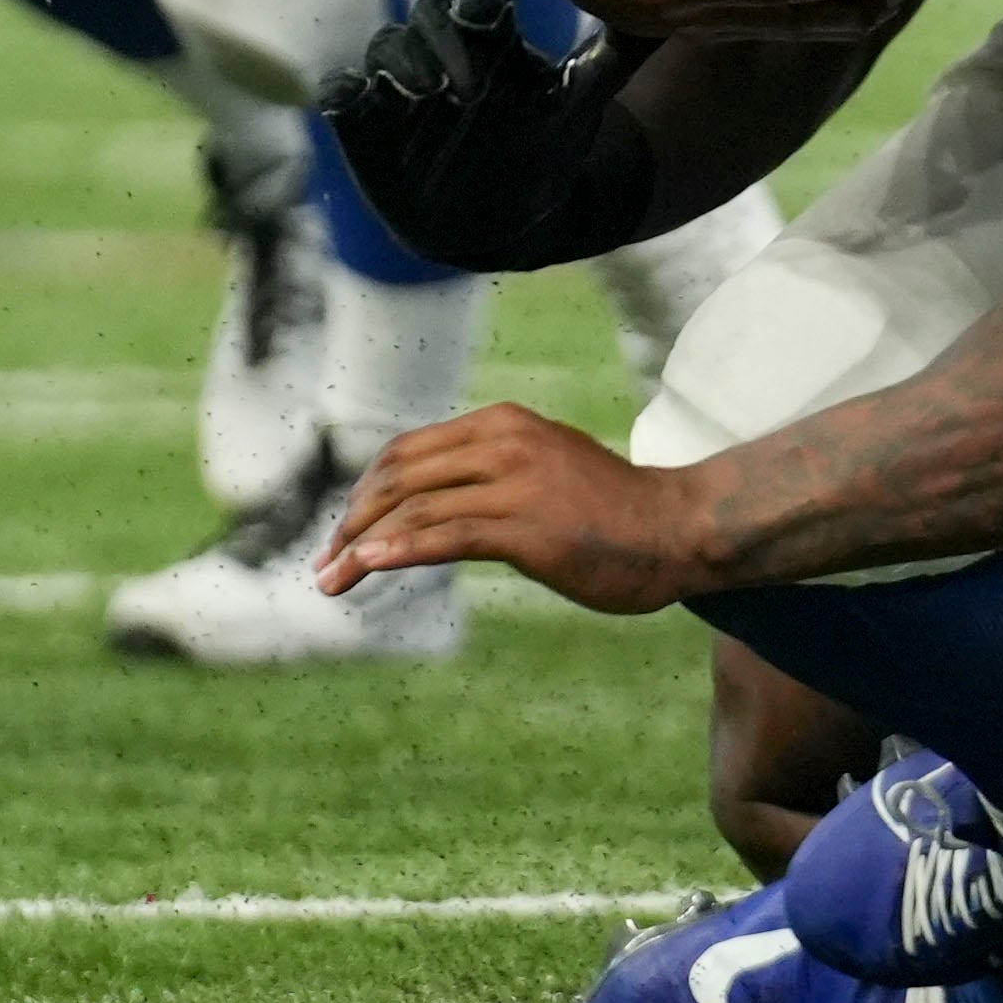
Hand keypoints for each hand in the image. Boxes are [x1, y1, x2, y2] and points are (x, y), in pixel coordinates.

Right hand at [312, 0, 651, 272]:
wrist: (500, 219)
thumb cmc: (543, 152)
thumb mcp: (580, 108)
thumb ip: (612, 61)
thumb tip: (657, 19)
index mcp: (491, 40)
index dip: (480, 0)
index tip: (493, 18)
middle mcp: (442, 53)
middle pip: (427, 16)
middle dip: (441, 37)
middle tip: (465, 78)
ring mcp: (399, 86)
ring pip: (384, 47)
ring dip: (399, 63)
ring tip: (427, 94)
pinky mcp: (364, 123)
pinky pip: (340, 94)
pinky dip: (344, 92)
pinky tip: (358, 100)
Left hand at [316, 402, 704, 610]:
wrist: (678, 529)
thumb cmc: (612, 511)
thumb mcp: (543, 469)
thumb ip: (490, 474)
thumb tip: (430, 508)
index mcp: (502, 422)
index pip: (406, 452)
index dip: (363, 493)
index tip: (343, 534)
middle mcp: (503, 441)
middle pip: (397, 476)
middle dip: (350, 521)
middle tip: (325, 562)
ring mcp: (515, 482)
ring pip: (411, 509)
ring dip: (359, 547)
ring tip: (330, 581)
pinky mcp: (525, 527)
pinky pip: (443, 536)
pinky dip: (394, 551)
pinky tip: (365, 567)